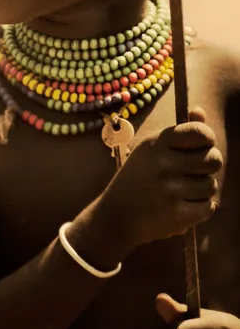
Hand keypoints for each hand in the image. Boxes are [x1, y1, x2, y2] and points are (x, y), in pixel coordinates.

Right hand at [100, 107, 222, 249]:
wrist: (115, 217)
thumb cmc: (137, 180)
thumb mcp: (150, 150)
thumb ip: (179, 131)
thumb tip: (200, 110)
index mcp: (155, 143)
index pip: (200, 132)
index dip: (208, 139)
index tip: (203, 146)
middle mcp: (162, 163)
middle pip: (213, 159)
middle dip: (209, 166)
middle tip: (195, 171)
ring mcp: (169, 190)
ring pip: (211, 185)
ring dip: (202, 190)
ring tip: (183, 192)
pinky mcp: (176, 215)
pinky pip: (208, 207)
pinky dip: (200, 209)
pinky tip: (183, 207)